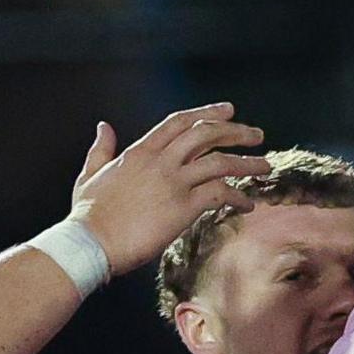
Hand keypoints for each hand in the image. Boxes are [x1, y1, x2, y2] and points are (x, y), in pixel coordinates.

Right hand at [69, 104, 269, 274]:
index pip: (179, 122)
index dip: (207, 113)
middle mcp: (160, 161)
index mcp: (140, 151)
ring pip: (220, 162)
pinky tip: (248, 204)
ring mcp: (173, 183)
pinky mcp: (183, 208)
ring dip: (247, 162)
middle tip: (257, 135)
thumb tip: (104, 127)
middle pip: (206, 134)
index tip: (228, 111)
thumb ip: (101, 148)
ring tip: (265, 166)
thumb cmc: (88, 214)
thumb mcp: (91, 173)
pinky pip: (220, 195)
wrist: (91, 243)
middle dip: (236, 131)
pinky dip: (238, 197)